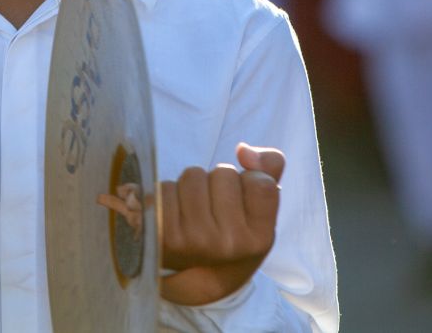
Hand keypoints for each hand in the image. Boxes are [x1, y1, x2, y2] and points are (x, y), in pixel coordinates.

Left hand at [158, 144, 284, 306]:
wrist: (192, 281)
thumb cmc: (229, 237)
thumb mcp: (258, 214)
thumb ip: (267, 172)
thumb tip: (244, 150)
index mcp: (260, 239)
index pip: (260, 181)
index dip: (247, 183)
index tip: (239, 206)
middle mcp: (230, 243)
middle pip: (224, 173)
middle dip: (217, 184)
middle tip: (212, 212)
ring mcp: (196, 240)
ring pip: (193, 176)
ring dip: (190, 187)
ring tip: (191, 214)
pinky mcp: (163, 234)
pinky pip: (166, 187)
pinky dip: (167, 195)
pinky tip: (172, 217)